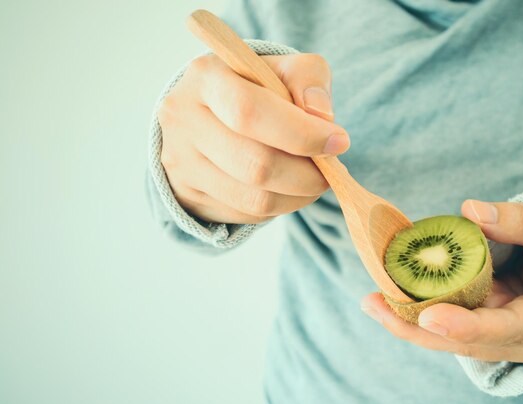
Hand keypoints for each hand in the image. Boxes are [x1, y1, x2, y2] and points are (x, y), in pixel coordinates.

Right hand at [157, 53, 348, 223]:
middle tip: (330, 170)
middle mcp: (183, 120)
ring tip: (314, 180)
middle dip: (307, 174)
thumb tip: (322, 115)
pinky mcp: (189, 195)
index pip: (250, 112)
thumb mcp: (282, 68)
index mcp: (206, 78)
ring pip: (255, 199)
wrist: (206, 114)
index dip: (301, 133)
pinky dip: (279, 206)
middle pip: (256, 165)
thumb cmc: (254, 88)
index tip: (339, 142)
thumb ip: (307, 79)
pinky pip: (247, 214)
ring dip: (298, 196)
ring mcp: (181, 162)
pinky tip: (287, 188)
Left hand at [361, 200, 522, 365]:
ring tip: (370, 301)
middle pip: (463, 341)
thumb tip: (470, 211)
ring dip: (408, 320)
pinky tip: (389, 295)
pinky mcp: (484, 326)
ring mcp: (499, 337)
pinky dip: (420, 309)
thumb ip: (521, 223)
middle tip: (373, 304)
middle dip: (415, 326)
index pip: (503, 330)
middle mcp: (519, 341)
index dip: (465, 326)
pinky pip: (449, 321)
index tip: (429, 316)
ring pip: (449, 337)